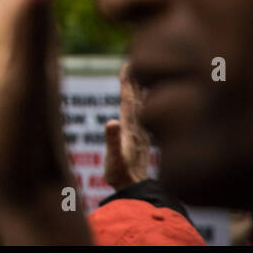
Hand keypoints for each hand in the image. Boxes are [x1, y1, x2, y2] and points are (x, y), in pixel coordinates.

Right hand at [104, 63, 150, 189]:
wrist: (136, 190)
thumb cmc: (121, 176)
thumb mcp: (114, 159)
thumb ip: (113, 141)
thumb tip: (112, 122)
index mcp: (130, 127)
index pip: (129, 99)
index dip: (128, 82)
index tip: (129, 64)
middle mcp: (137, 127)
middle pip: (136, 98)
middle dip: (133, 80)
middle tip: (132, 63)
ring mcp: (140, 133)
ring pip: (140, 106)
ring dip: (137, 90)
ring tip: (137, 77)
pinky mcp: (140, 139)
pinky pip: (140, 115)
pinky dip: (139, 104)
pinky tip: (141, 103)